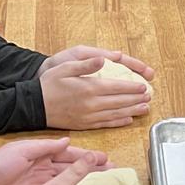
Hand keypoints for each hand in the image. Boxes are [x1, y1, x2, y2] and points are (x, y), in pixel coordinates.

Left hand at [0, 138, 103, 184]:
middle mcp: (45, 171)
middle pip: (74, 170)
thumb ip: (44, 147)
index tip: (105, 158)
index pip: (70, 155)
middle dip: (94, 171)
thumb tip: (67, 141)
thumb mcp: (21, 150)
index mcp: (42, 156)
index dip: (88, 157)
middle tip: (114, 174)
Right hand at [38, 48, 153, 127]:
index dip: (132, 87)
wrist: (34, 106)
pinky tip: (127, 120)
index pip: (117, 88)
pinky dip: (119, 122)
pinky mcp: (84, 125)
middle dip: (137, 99)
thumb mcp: (66, 67)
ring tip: (145, 108)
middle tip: (149, 97)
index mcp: (89, 88)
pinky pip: (106, 124)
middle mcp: (92, 104)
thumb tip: (103, 59)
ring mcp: (89, 117)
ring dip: (132, 111)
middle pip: (120, 102)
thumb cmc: (49, 84)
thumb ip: (86, 64)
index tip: (144, 86)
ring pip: (116, 114)